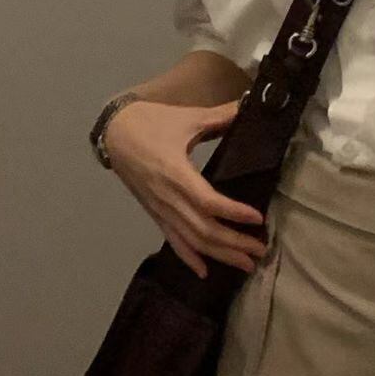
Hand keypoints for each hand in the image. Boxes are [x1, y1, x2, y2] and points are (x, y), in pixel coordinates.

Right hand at [104, 99, 270, 279]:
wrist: (113, 133)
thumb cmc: (151, 122)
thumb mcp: (188, 117)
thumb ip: (221, 115)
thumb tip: (250, 103)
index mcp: (176, 173)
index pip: (207, 201)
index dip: (232, 212)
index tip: (257, 218)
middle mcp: (167, 197)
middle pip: (202, 229)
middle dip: (233, 243)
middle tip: (261, 250)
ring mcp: (159, 209)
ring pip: (191, 240)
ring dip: (219, 254)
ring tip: (246, 264)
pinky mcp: (154, 213)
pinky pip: (173, 239)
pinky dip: (189, 258)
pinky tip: (205, 272)